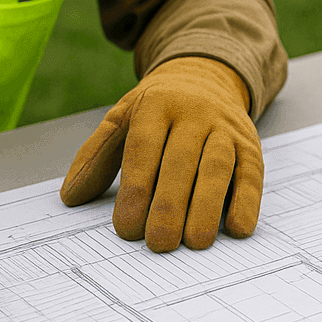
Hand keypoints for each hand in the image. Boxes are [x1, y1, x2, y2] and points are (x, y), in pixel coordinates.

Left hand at [60, 56, 260, 252]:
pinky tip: (237, 229)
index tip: (126, 228)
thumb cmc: (157, 111)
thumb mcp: (122, 120)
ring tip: (195, 242)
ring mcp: (225, 129)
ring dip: (208, 206)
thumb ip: (95, 156)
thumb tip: (70, 197)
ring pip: (218, 166)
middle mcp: (194, 113)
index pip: (145, 148)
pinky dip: (248, 202)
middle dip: (171, 204)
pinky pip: (251, 174)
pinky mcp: (250, 147)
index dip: (137, 189)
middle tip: (159, 243)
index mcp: (156, 105)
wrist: (205, 78)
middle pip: (182, 160)